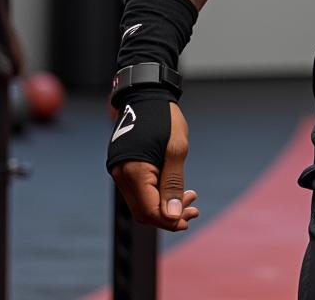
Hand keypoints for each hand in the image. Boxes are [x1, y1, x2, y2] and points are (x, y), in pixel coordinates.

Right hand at [111, 102, 199, 229]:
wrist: (147, 96)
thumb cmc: (165, 118)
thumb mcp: (177, 148)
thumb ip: (174, 182)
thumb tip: (173, 215)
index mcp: (133, 171)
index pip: (150, 211)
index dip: (170, 220)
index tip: (191, 217)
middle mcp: (121, 175)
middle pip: (144, 212)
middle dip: (169, 216)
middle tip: (194, 211)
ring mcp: (120, 172)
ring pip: (142, 203)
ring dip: (164, 206)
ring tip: (190, 198)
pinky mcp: (125, 168)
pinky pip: (140, 191)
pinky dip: (157, 195)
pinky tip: (175, 190)